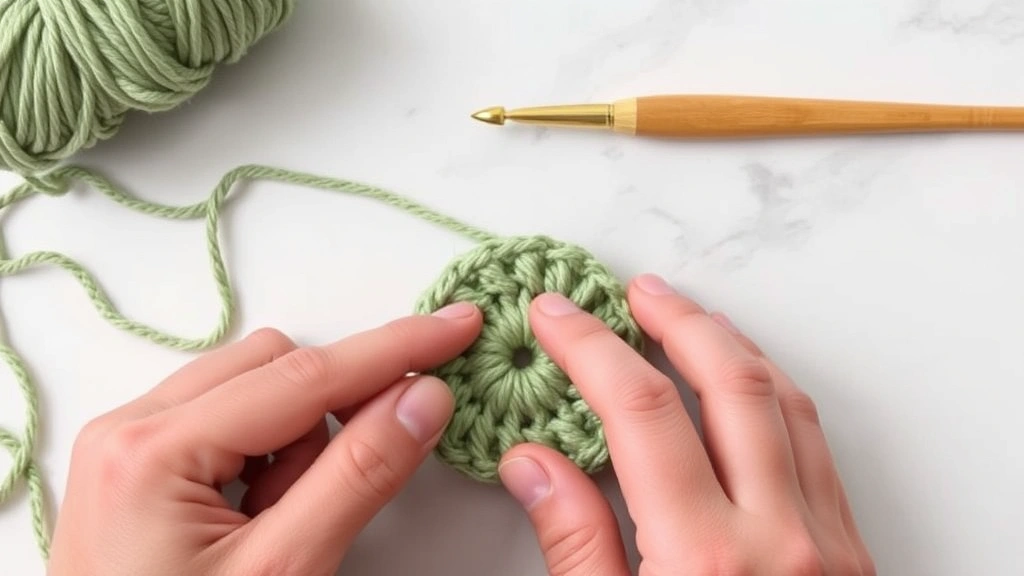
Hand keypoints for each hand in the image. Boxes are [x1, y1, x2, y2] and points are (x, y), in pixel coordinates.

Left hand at [46, 302, 482, 575]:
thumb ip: (358, 476)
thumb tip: (423, 398)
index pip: (303, 376)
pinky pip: (227, 421)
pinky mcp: (139, 465)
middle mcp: (128, 428)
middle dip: (325, 420)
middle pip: (273, 368)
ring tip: (280, 524)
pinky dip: (265, 459)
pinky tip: (255, 518)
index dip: (393, 350)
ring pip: (254, 389)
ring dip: (294, 445)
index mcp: (152, 451)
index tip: (453, 327)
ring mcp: (128, 444)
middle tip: (337, 490)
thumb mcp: (284, 571)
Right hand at [498, 274, 875, 575]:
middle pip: (730, 384)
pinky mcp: (853, 558)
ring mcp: (828, 545)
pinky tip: (746, 387)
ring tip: (685, 319)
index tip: (557, 315)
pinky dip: (774, 396)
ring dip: (731, 348)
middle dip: (676, 321)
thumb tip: (534, 463)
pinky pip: (814, 446)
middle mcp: (781, 539)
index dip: (593, 349)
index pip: (643, 414)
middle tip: (630, 292)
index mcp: (707, 561)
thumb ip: (576, 547)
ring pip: (786, 404)